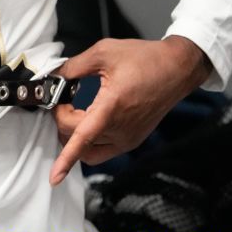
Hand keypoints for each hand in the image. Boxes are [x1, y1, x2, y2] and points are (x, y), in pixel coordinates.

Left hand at [48, 36, 210, 185]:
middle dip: (62, 120)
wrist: (176, 68)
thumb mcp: (103, 53)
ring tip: (73, 112)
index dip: (66, 160)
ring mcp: (127, 138)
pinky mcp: (132, 140)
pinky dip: (89, 141)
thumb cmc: (146, 59)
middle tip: (62, 98)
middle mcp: (121, 128)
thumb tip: (55, 75)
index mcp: (112, 107)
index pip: (82, 139)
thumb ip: (73, 66)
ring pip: (89, 151)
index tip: (54, 178)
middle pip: (77, 139)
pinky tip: (87, 120)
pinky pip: (103, 150)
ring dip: (74, 136)